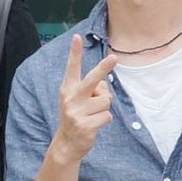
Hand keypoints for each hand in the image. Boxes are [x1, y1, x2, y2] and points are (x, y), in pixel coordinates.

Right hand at [50, 35, 117, 164]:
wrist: (67, 143)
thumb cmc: (77, 116)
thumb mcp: (78, 101)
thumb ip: (91, 90)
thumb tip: (105, 89)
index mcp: (68, 89)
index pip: (72, 68)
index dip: (74, 52)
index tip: (76, 37)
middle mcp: (70, 98)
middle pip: (92, 80)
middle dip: (103, 68)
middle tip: (114, 57)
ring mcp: (76, 112)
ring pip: (106, 101)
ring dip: (104, 108)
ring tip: (93, 115)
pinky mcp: (85, 125)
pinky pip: (107, 116)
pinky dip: (104, 121)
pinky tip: (94, 125)